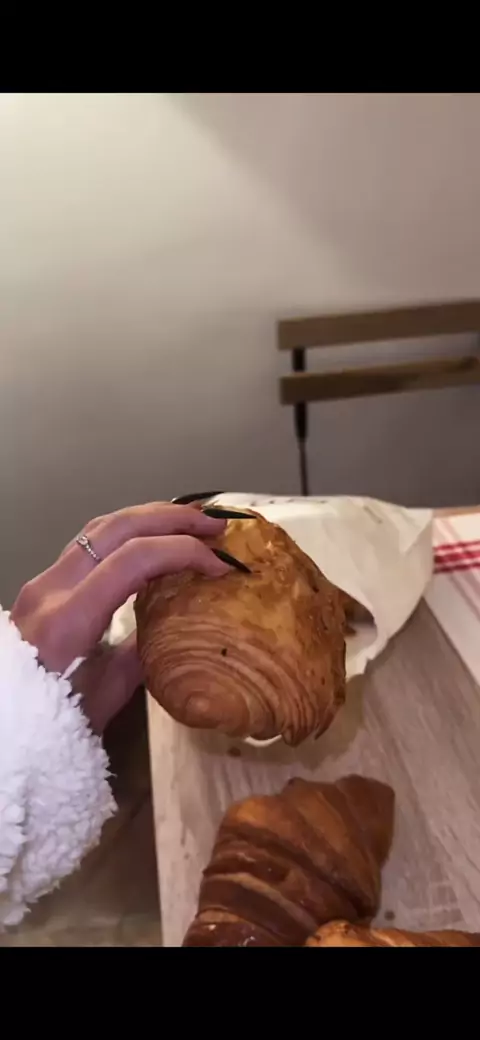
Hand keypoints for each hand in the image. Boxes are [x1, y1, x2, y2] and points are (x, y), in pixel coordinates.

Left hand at [10, 503, 228, 732]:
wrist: (4, 721)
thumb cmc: (50, 722)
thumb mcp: (104, 698)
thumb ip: (141, 656)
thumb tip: (180, 624)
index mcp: (68, 620)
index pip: (132, 559)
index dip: (183, 552)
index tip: (219, 564)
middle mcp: (52, 589)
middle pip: (116, 528)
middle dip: (172, 518)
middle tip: (215, 525)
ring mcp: (44, 582)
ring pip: (100, 528)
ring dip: (149, 518)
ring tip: (191, 522)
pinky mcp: (44, 585)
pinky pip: (89, 545)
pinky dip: (128, 534)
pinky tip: (153, 541)